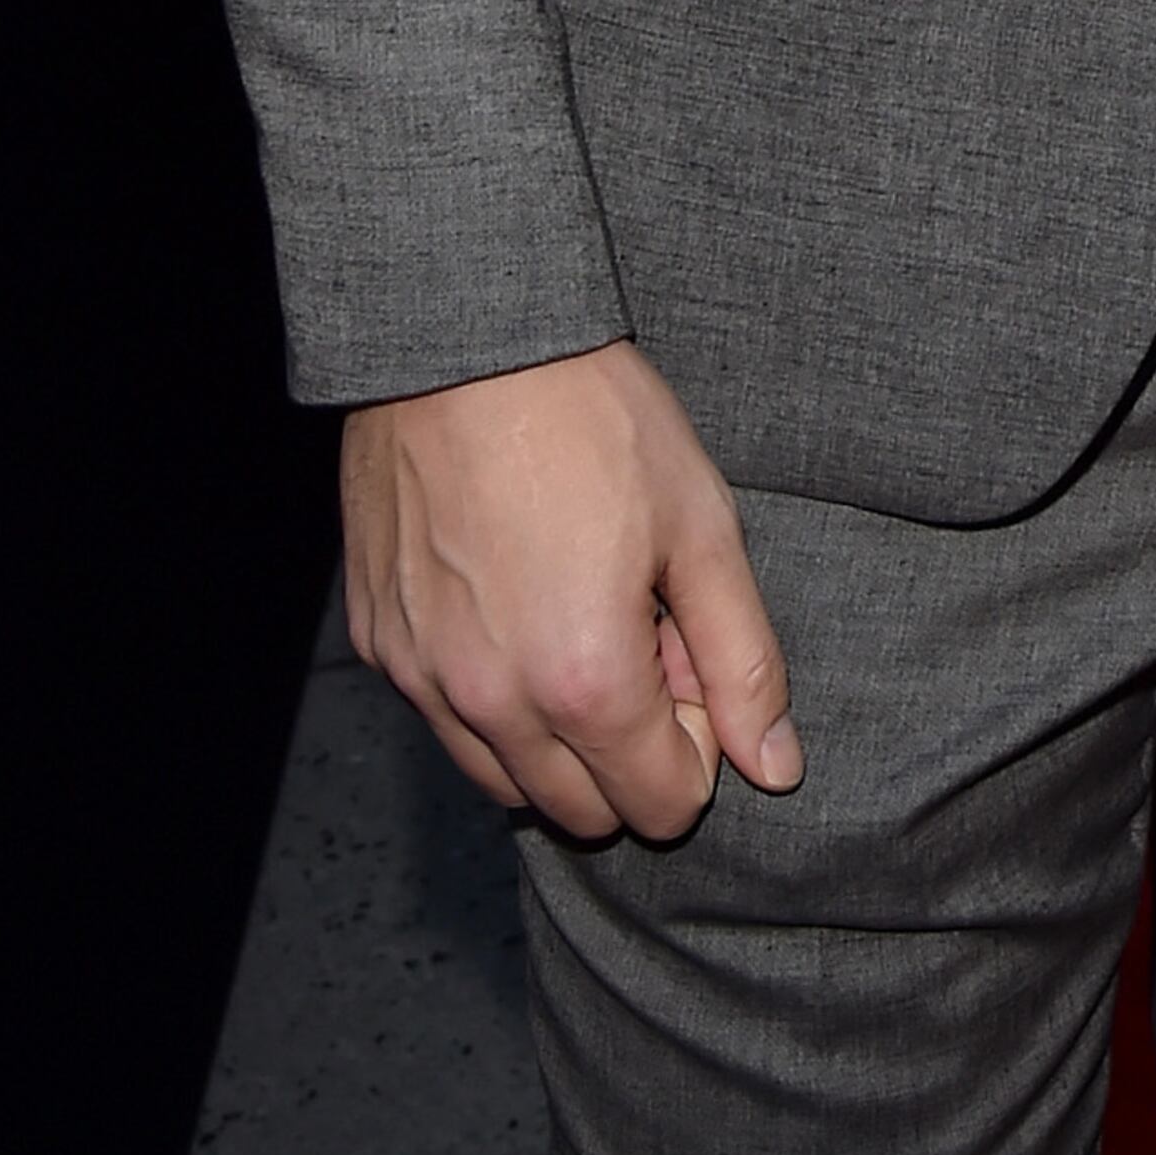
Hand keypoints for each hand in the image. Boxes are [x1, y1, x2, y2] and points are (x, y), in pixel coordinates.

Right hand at [341, 336, 803, 843]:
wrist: (463, 342)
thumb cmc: (594, 421)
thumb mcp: (701, 528)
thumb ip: (743, 661)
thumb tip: (776, 769)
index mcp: (584, 681)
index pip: (660, 804)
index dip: (698, 741)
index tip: (691, 655)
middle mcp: (490, 703)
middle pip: (582, 812)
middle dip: (629, 750)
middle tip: (641, 635)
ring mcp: (422, 680)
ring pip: (505, 782)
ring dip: (557, 737)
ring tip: (578, 619)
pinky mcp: (379, 647)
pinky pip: (445, 721)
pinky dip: (490, 697)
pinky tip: (514, 604)